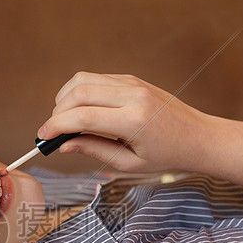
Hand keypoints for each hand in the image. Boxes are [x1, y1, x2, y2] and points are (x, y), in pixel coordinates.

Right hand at [38, 72, 242, 200]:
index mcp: (133, 120)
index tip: (42, 137)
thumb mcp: (130, 163)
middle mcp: (132, 95)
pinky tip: (83, 112)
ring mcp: (133, 83)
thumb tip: (64, 144)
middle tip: (52, 132)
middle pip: (77, 91)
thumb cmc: (170, 156)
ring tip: (66, 122)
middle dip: (57, 111)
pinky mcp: (132, 79)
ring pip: (83, 79)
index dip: (55, 126)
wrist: (200, 138)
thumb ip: (94, 150)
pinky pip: (97, 79)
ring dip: (66, 98)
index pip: (81, 116)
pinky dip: (81, 92)